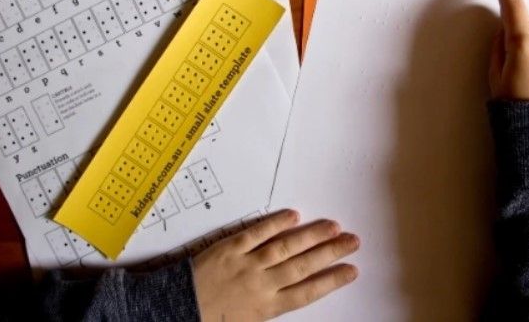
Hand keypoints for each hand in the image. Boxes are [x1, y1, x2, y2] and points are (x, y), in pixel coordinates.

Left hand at [193, 209, 358, 320]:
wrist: (175, 310)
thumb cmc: (209, 320)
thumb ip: (271, 306)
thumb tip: (297, 290)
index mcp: (267, 308)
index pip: (308, 291)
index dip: (332, 280)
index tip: (352, 270)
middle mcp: (261, 284)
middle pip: (304, 266)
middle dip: (331, 253)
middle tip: (353, 241)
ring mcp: (246, 264)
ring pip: (286, 247)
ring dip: (312, 236)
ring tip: (333, 226)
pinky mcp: (229, 248)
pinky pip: (257, 233)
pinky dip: (276, 223)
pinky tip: (294, 216)